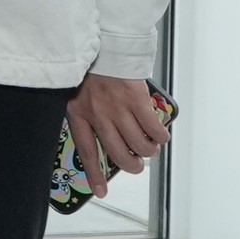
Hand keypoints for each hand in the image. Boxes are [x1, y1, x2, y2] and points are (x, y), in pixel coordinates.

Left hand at [67, 73, 172, 190]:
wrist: (105, 46)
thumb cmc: (92, 70)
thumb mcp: (79, 95)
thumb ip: (88, 116)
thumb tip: (106, 138)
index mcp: (78, 115)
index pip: (86, 152)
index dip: (95, 175)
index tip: (101, 192)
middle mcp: (98, 116)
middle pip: (117, 154)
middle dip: (131, 165)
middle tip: (137, 164)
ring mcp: (118, 110)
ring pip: (138, 145)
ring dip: (148, 151)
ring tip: (150, 146)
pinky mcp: (137, 101)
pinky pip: (154, 129)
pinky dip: (160, 136)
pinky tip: (160, 133)